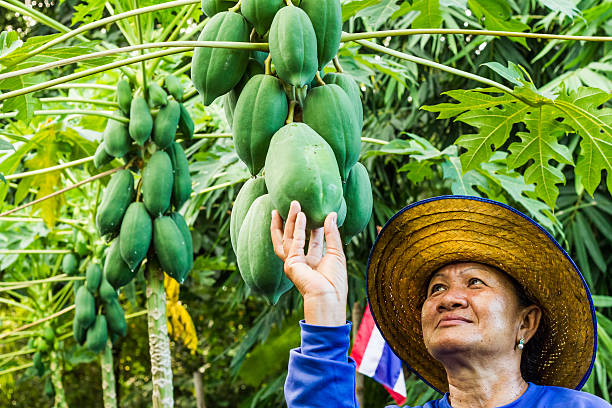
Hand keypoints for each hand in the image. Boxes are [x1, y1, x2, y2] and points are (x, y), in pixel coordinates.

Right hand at [270, 201, 347, 325]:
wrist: (330, 298)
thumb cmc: (335, 282)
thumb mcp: (337, 253)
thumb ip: (332, 234)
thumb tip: (331, 214)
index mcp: (313, 261)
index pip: (310, 239)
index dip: (311, 224)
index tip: (312, 210)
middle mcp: (301, 261)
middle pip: (292, 237)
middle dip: (291, 221)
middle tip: (293, 203)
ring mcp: (293, 263)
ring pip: (288, 237)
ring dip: (289, 221)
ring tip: (293, 204)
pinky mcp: (291, 264)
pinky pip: (294, 242)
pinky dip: (297, 229)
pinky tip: (300, 216)